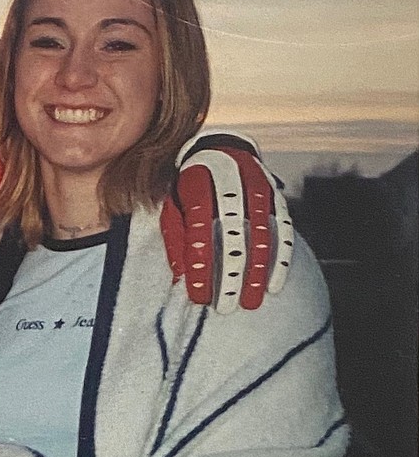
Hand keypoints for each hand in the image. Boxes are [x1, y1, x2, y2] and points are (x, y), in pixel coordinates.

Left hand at [161, 134, 294, 312]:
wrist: (220, 149)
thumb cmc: (191, 188)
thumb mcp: (174, 207)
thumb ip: (176, 239)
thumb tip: (180, 277)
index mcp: (199, 187)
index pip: (199, 231)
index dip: (200, 265)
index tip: (199, 295)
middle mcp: (231, 185)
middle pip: (234, 234)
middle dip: (231, 274)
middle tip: (226, 307)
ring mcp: (257, 188)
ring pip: (263, 233)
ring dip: (258, 271)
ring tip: (252, 301)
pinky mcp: (275, 195)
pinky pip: (283, 228)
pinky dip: (281, 258)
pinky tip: (275, 284)